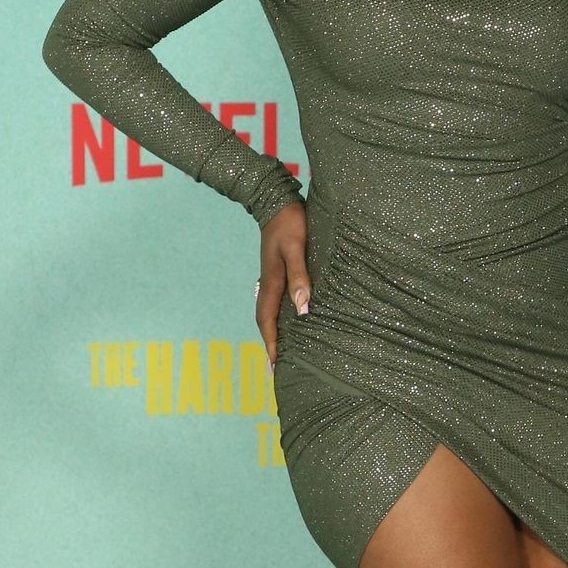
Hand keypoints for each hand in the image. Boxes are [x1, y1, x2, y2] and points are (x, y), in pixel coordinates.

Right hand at [256, 199, 311, 371]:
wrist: (277, 201)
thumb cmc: (291, 223)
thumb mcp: (297, 248)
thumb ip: (299, 277)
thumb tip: (303, 309)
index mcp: (271, 282)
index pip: (267, 321)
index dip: (271, 344)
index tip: (274, 366)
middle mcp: (268, 283)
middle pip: (265, 320)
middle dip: (270, 344)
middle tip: (276, 367)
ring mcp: (271, 277)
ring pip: (270, 311)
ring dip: (274, 331)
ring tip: (282, 349)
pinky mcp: (278, 270)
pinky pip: (276, 300)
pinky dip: (280, 315)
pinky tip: (290, 318)